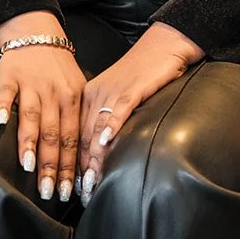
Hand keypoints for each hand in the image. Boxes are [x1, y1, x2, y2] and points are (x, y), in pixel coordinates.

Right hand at [0, 11, 86, 202]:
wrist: (37, 33)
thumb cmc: (57, 69)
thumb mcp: (76, 90)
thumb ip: (76, 119)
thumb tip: (84, 157)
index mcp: (72, 101)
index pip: (73, 139)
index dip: (71, 166)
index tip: (70, 191)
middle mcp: (53, 95)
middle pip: (54, 135)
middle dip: (52, 166)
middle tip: (50, 192)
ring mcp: (31, 86)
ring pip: (32, 117)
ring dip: (30, 142)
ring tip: (29, 167)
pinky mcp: (10, 77)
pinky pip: (6, 93)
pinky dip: (3, 105)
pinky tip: (1, 121)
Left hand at [78, 22, 203, 204]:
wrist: (165, 43)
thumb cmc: (146, 72)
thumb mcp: (121, 96)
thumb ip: (110, 119)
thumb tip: (104, 149)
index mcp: (89, 97)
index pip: (77, 137)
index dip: (74, 165)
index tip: (74, 188)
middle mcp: (96, 95)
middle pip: (83, 138)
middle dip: (81, 170)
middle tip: (81, 195)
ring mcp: (113, 91)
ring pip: (97, 129)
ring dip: (93, 159)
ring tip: (91, 183)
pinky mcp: (132, 87)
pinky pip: (118, 110)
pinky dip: (111, 127)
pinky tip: (106, 142)